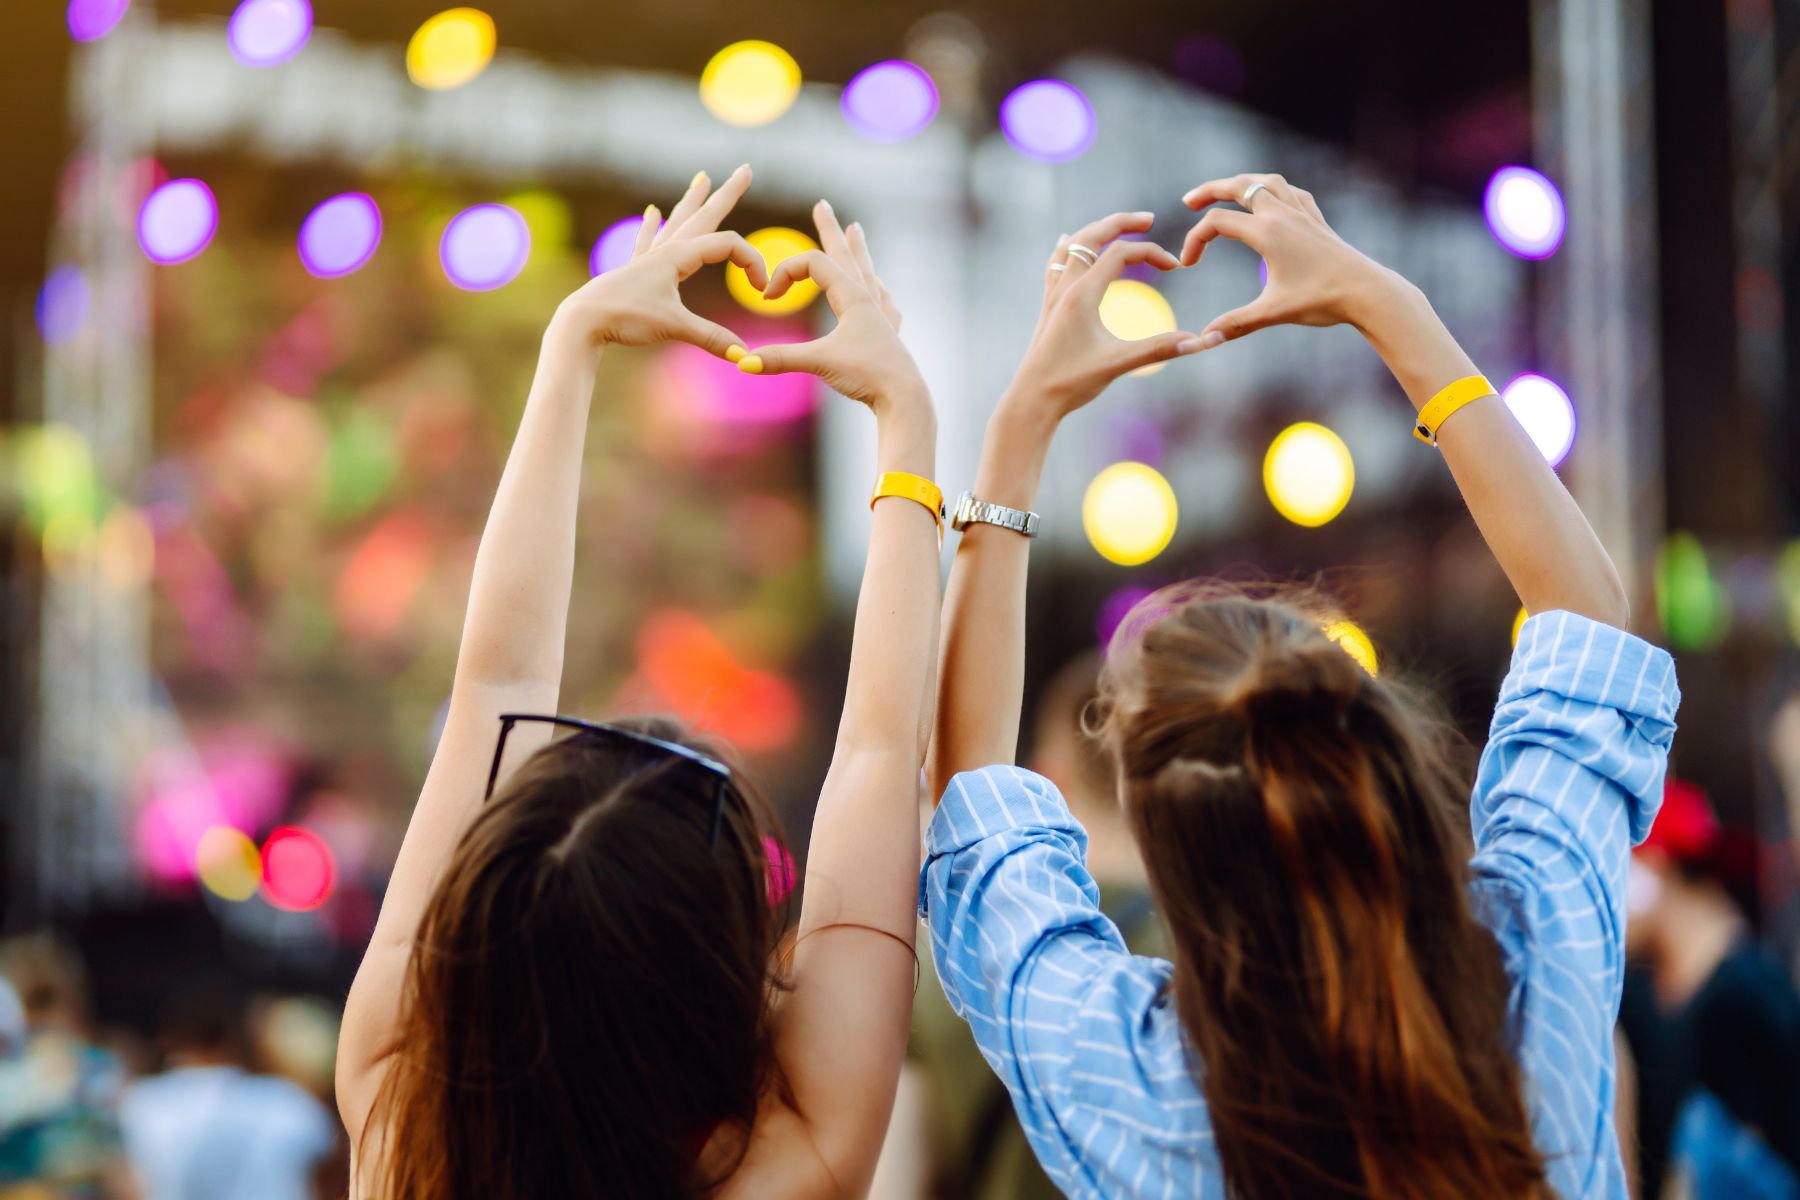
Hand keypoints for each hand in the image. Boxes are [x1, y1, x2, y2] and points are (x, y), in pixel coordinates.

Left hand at [551, 165, 764, 355]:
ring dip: (692, 201)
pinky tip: (649, 211)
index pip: (727, 246)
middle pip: (704, 216)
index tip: (761, 289)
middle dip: (727, 194)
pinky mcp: (633, 271)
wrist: (583, 321)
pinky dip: (650, 225)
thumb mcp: (674, 327)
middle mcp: (665, 250)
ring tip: (702, 178)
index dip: (752, 263)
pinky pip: (647, 240)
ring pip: (677, 222)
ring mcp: (648, 258)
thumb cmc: (625, 317)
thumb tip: (744, 356)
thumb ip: (711, 338)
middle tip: (745, 170)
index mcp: (678, 256)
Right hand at [735, 201, 926, 417]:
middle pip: (845, 255)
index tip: (768, 298)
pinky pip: (882, 301)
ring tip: (856, 230)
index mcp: (852, 296)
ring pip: (866, 272)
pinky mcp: (889, 334)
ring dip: (857, 250)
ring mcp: (881, 315)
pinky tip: (880, 288)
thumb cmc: (866, 375)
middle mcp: (869, 299)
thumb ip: (781, 358)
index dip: (785, 274)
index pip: (814, 264)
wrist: (904, 399)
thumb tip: (742, 363)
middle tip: (823, 205)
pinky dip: (876, 288)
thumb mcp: (819, 362)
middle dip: (830, 229)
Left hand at [1003, 212, 1199, 418]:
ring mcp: (1053, 296)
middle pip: (1092, 236)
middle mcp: (1065, 287)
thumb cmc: (1071, 383)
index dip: (1152, 253)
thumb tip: (1200, 342)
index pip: (1120, 253)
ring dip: (1095, 231)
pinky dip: (1068, 247)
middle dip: (1121, 223)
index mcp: (1082, 294)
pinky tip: (1066, 241)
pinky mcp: (1048, 307)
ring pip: (1071, 246)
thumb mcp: (1118, 364)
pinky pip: (1055, 263)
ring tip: (1116, 227)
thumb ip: (1159, 349)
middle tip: (1149, 219)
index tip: (1176, 267)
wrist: (1032, 400)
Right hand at [1180, 173, 1401, 344]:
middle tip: (1188, 202)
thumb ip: (1236, 323)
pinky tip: (1271, 199)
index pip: (1217, 222)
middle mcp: (1283, 215)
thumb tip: (1203, 340)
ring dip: (1242, 183)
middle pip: (1239, 186)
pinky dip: (1273, 189)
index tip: (1189, 266)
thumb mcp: (1274, 312)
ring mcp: (1302, 214)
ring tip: (1226, 192)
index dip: (1195, 241)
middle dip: (1210, 190)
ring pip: (1266, 181)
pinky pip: (1291, 192)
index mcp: (1268, 232)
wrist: (1368, 292)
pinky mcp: (1317, 220)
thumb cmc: (1323, 300)